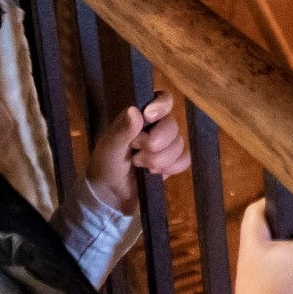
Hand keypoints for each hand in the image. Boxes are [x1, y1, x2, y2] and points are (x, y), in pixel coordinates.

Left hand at [88, 92, 188, 211]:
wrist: (112, 194)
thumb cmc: (106, 165)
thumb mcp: (110, 148)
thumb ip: (123, 130)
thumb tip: (135, 110)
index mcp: (140, 116)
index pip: (162, 99)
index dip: (161, 106)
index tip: (149, 117)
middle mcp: (156, 126)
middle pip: (172, 125)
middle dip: (156, 144)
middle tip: (136, 155)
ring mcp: (166, 144)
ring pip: (179, 144)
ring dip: (160, 160)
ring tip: (141, 166)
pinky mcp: (173, 161)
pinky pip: (185, 159)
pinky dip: (173, 168)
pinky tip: (156, 173)